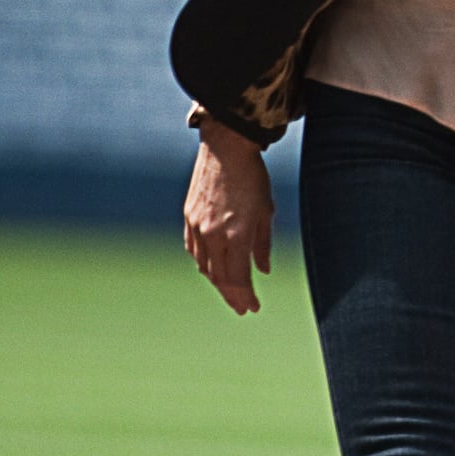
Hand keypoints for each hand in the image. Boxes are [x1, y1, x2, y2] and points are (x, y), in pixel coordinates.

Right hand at [182, 125, 275, 314]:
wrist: (225, 148)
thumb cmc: (252, 177)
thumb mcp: (265, 211)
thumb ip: (262, 244)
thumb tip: (262, 271)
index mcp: (235, 234)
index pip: (238, 278)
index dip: (245, 296)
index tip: (253, 307)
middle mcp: (213, 234)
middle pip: (219, 277)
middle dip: (232, 295)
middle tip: (242, 307)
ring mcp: (197, 226)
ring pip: (204, 266)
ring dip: (217, 282)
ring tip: (230, 290)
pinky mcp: (188, 217)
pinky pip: (194, 250)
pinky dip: (204, 263)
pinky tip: (213, 268)